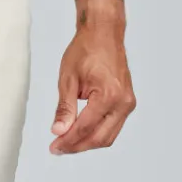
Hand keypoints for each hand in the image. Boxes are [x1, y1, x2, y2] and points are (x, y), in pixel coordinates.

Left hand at [50, 23, 135, 154]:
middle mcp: (123, 102)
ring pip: (107, 137)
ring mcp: (127, 103)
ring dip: (87, 143)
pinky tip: (80, 133)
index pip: (85, 128)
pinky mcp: (127, 103)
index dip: (67, 141)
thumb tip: (59, 131)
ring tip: (66, 142)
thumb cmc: (86, 49)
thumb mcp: (68, 79)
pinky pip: (112, 127)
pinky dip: (96, 133)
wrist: (104, 33)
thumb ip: (64, 108)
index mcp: (109, 95)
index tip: (53, 147)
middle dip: (77, 146)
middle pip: (99, 138)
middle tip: (57, 148)